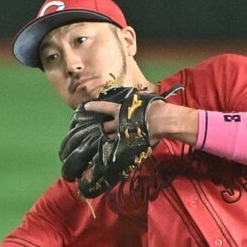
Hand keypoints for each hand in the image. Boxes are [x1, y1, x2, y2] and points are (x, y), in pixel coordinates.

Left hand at [78, 97, 196, 144]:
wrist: (161, 121)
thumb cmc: (153, 107)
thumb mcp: (144, 99)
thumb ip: (138, 99)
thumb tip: (140, 94)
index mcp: (120, 110)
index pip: (103, 108)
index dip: (94, 107)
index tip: (85, 107)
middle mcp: (118, 123)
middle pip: (105, 127)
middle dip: (100, 128)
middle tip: (96, 129)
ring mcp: (122, 135)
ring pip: (111, 138)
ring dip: (108, 139)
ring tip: (103, 142)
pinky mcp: (128, 144)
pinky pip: (120, 147)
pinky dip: (117, 149)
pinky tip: (115, 152)